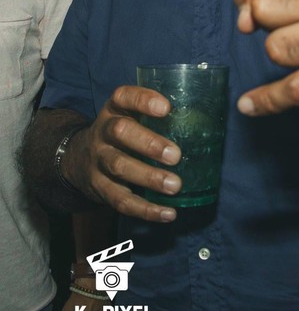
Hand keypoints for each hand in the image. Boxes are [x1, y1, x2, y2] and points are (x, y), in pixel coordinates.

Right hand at [63, 86, 181, 222]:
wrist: (78, 158)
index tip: (166, 108)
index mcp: (115, 109)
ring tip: (175, 185)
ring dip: (149, 177)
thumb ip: (159, 116)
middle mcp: (103, 132)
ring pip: (120, 167)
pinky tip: (168, 213)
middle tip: (176, 155)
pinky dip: (146, 210)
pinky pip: (121, 201)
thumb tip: (208, 120)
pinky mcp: (99, 188)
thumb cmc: (123, 133)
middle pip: (120, 132)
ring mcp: (98, 160)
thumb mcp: (131, 115)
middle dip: (149, 143)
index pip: (124, 97)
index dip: (143, 101)